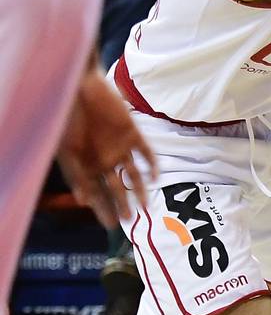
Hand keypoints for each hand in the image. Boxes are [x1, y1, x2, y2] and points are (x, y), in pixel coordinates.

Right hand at [56, 67, 155, 227]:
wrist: (81, 88)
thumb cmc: (68, 119)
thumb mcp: (68, 151)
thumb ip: (76, 175)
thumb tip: (83, 201)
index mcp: (86, 165)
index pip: (97, 193)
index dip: (102, 209)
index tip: (110, 226)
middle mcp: (105, 160)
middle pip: (116, 187)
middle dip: (122, 205)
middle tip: (129, 221)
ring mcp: (120, 147)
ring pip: (133, 174)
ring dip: (140, 190)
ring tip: (146, 206)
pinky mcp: (133, 133)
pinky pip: (146, 152)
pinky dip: (152, 164)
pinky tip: (157, 177)